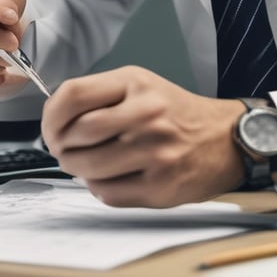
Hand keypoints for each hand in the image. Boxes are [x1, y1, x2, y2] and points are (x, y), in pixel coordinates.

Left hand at [41, 66, 245, 207]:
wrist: (225, 138)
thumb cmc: (176, 112)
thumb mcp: (141, 86)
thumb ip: (100, 96)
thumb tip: (55, 120)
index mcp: (135, 84)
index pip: (73, 95)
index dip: (51, 115)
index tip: (51, 126)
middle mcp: (145, 114)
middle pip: (76, 135)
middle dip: (61, 147)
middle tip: (65, 149)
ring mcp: (154, 152)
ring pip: (88, 168)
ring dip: (77, 169)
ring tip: (86, 164)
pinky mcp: (161, 186)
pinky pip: (108, 193)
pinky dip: (100, 187)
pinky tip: (111, 176)